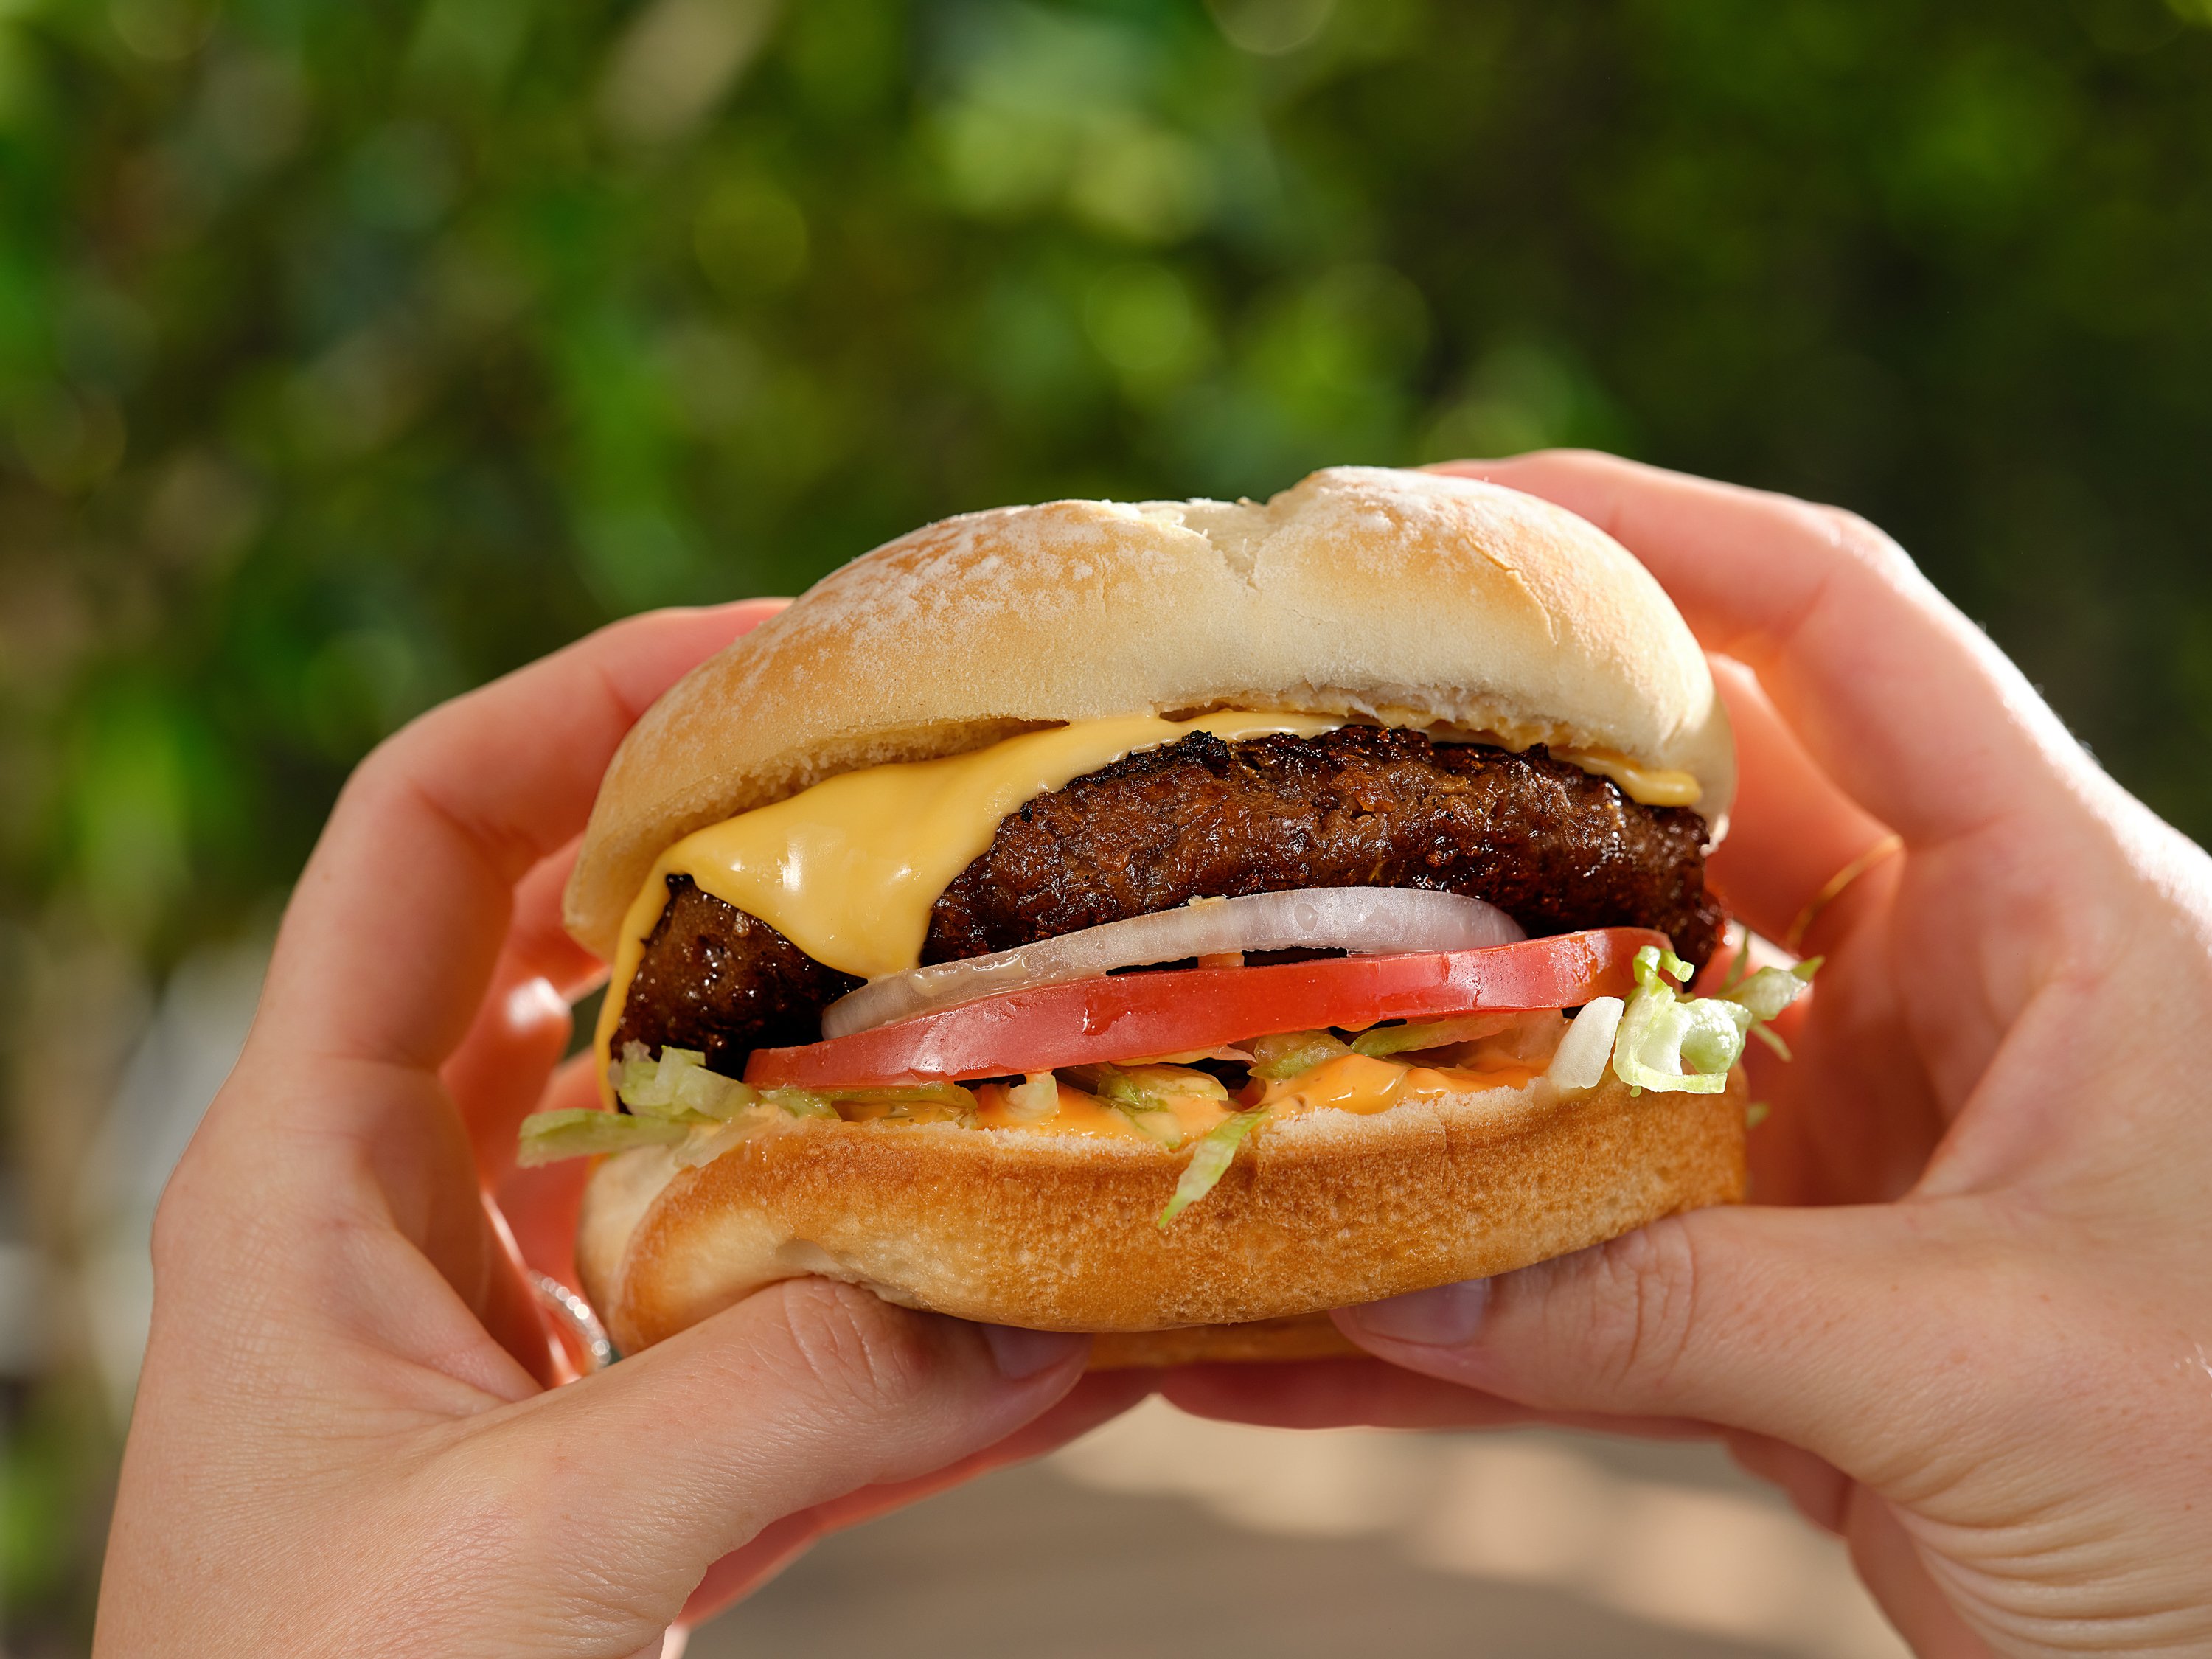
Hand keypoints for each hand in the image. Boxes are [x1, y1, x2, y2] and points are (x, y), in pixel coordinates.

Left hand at [93, 603, 1144, 1657]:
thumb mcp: (523, 1554)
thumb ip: (782, 1406)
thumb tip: (1038, 1298)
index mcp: (304, 1167)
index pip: (422, 832)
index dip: (578, 705)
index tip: (765, 655)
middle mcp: (415, 1209)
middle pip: (583, 947)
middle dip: (752, 863)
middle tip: (935, 805)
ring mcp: (527, 1326)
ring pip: (704, 1129)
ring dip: (853, 1076)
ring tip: (1020, 1010)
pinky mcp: (623, 1446)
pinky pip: (782, 1327)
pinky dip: (903, 1304)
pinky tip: (1051, 1300)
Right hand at [1166, 452, 2211, 1657]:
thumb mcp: (1981, 1362)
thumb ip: (1672, 1309)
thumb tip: (1393, 1278)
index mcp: (2055, 906)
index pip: (1845, 630)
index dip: (1658, 532)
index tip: (1460, 509)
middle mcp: (1941, 989)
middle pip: (1674, 815)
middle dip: (1483, 781)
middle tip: (1286, 748)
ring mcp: (1852, 1138)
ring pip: (1597, 1043)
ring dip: (1431, 1057)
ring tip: (1238, 1025)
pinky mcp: (1790, 1293)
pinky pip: (1581, 1261)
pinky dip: (1444, 1297)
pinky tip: (1280, 1334)